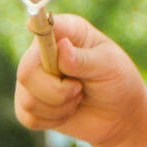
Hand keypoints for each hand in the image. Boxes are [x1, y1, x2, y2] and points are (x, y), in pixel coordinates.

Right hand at [14, 13, 146, 146]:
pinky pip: (28, 117)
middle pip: (27, 72)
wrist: (120, 113)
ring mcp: (33, 78)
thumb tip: (62, 47)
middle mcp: (42, 52)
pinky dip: (54, 119)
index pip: (41, 26)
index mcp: (66, 32)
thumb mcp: (109, 65)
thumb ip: (85, 58)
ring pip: (28, 99)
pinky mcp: (28, 103)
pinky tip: (68, 111)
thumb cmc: (117, 81)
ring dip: (60, 106)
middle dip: (58, 90)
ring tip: (78, 98)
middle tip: (79, 88)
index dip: (38, 30)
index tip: (43, 32)